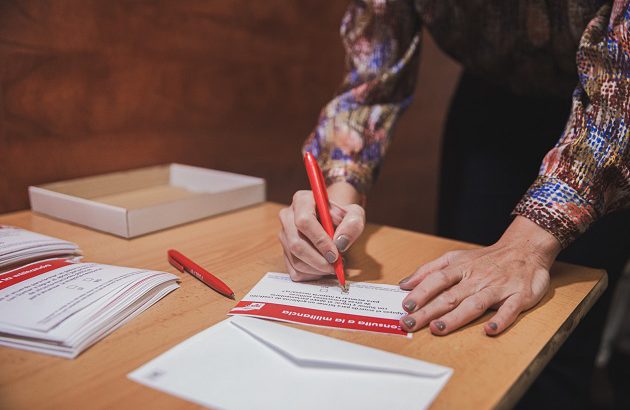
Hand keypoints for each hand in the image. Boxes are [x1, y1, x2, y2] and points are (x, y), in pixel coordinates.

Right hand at [278, 182, 364, 280]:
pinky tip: (323, 268)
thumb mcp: (354, 214)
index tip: (335, 253)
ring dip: (316, 269)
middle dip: (318, 260)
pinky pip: (294, 270)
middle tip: (335, 265)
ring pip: (295, 259)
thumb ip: (353, 224)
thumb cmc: (341, 217)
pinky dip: (311, 274)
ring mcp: (283, 235)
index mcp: (302, 200)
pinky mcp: (284, 251)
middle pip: (296, 243)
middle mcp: (287, 216)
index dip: (319, 240)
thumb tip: (340, 243)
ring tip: (332, 266)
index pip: (304, 221)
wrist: (332, 222)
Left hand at [398, 216, 561, 335]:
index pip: (437, 280)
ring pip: (474, 304)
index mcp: (461, 268)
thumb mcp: (455, 257)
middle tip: (410, 323)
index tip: (406, 305)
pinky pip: (509, 309)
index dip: (421, 292)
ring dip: (455, 317)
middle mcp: (476, 279)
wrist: (525, 249)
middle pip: (450, 296)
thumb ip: (429, 270)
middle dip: (428, 311)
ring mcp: (497, 288)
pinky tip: (489, 330)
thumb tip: (404, 284)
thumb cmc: (486, 258)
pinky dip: (500, 320)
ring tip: (438, 328)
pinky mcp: (518, 297)